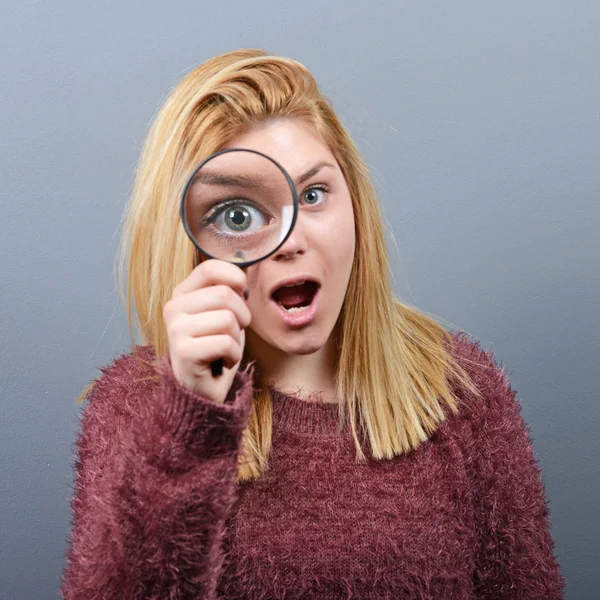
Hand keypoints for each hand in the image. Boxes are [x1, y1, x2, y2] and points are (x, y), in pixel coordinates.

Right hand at [163, 259, 250, 404]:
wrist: (202, 391)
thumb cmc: (216, 349)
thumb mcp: (222, 314)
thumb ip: (227, 291)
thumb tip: (242, 273)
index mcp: (182, 294)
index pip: (210, 268)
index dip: (235, 278)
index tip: (242, 293)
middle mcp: (174, 308)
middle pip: (225, 294)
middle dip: (242, 315)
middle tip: (233, 333)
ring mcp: (175, 329)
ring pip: (228, 319)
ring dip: (237, 338)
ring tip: (225, 349)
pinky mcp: (183, 351)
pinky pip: (226, 343)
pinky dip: (234, 356)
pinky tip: (223, 362)